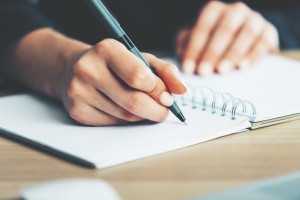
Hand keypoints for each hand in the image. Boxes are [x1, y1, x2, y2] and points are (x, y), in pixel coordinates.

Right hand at [60, 39, 185, 125]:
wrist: (74, 69)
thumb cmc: (114, 63)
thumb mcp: (139, 58)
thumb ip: (164, 71)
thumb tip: (181, 90)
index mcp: (107, 50)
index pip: (139, 77)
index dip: (158, 90)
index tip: (168, 97)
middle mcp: (88, 69)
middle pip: (133, 101)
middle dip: (156, 110)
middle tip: (163, 110)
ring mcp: (79, 92)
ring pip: (125, 116)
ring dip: (141, 115)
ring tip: (142, 105)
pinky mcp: (77, 111)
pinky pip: (113, 123)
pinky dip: (125, 120)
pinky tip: (123, 109)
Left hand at [177, 1, 278, 75]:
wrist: (244, 39)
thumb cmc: (213, 41)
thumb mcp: (196, 41)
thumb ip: (186, 46)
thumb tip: (180, 62)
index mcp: (214, 11)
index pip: (203, 26)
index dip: (194, 48)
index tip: (188, 68)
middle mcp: (235, 12)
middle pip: (225, 28)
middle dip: (212, 52)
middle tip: (204, 72)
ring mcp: (254, 20)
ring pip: (246, 33)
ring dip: (233, 53)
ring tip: (222, 71)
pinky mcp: (268, 32)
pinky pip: (262, 42)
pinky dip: (252, 55)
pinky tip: (242, 67)